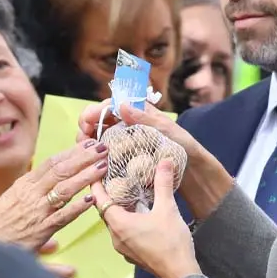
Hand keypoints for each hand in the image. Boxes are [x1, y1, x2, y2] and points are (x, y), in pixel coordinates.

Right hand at [0, 139, 108, 250]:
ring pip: (64, 188)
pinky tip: (91, 199)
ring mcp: (37, 210)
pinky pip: (62, 216)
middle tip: (101, 148)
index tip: (88, 144)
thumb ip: (37, 191)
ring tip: (102, 167)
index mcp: (26, 183)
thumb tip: (55, 186)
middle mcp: (31, 193)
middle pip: (61, 170)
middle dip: (83, 158)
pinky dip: (77, 207)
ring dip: (85, 176)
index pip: (52, 162)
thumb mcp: (16, 199)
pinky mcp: (40, 229)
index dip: (72, 152)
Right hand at [79, 100, 234, 219]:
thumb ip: (145, 119)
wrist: (193, 173)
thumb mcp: (167, 130)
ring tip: (85, 149)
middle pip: (100, 122)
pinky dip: (97, 157)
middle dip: (87, 127)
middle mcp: (129, 126)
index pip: (110, 106)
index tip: (88, 120)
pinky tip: (92, 163)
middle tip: (83, 137)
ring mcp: (126, 144)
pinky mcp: (125, 161)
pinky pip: (107, 157)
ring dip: (89, 142)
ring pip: (100, 139)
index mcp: (138, 113)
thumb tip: (121, 105)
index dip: (96, 111)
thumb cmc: (184, 147)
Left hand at [93, 160, 200, 277]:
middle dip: (108, 194)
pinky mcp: (132, 254)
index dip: (97, 184)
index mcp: (119, 224)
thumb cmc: (172, 242)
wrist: (180, 273)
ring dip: (118, 208)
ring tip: (127, 193)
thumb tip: (164, 160)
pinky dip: (126, 220)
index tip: (97, 170)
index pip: (99, 200)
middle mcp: (116, 237)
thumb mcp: (168, 208)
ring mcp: (123, 248)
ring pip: (114, 222)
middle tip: (113, 177)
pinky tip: (138, 213)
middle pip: (105, 211)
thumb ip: (163, 183)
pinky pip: (123, 232)